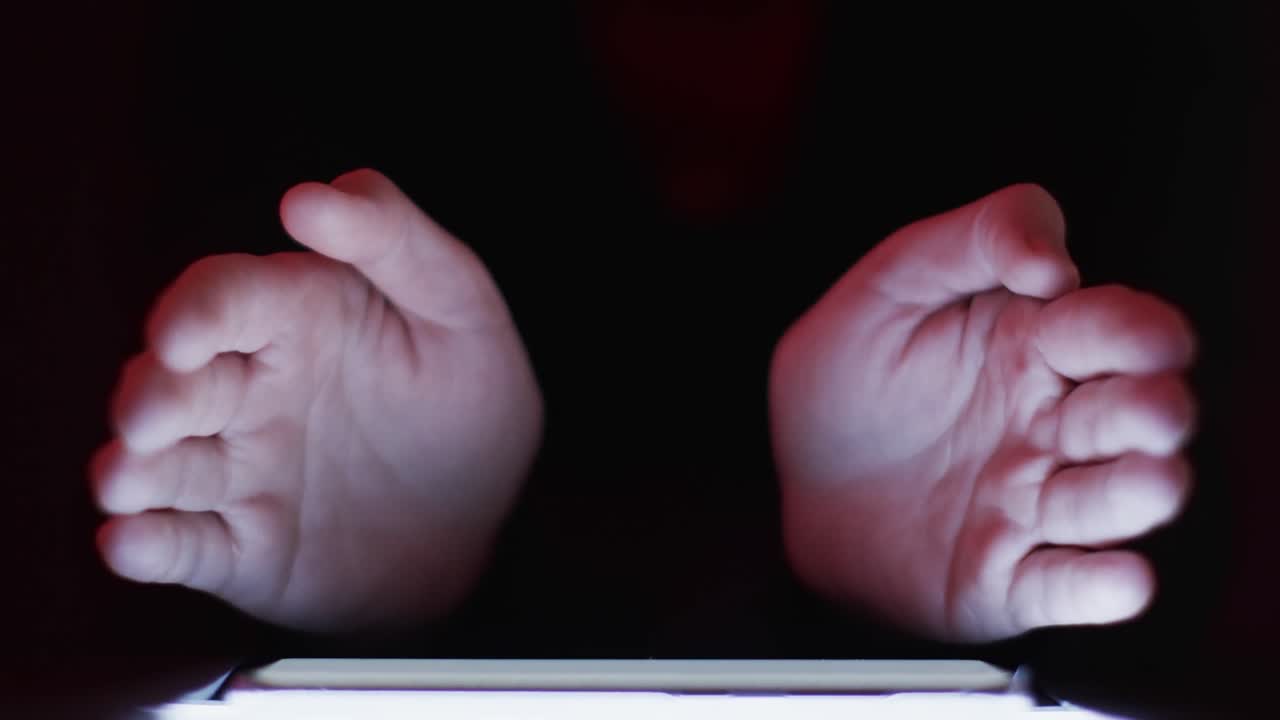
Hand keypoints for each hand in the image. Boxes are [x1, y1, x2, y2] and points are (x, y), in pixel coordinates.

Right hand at [91, 169, 542, 631]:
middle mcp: (249, 389)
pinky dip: (148, 546)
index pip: (224, 298)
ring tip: (124, 482)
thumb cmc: (469, 401)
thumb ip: (394, 240)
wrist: (485, 519)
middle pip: (174, 380)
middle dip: (150, 397)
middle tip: (149, 418)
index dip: (196, 313)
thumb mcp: (460, 310)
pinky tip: (133, 546)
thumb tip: (310, 195)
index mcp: (294, 318)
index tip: (184, 336)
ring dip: (130, 470)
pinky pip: (183, 546)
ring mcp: (238, 470)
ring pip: (160, 463)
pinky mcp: (238, 547)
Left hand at [770, 185, 1194, 641]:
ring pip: (1110, 500)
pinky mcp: (1009, 576)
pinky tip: (1121, 577)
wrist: (799, 484)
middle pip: (1129, 414)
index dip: (1127, 325)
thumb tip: (1054, 258)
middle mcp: (1052, 426)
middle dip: (1152, 410)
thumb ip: (971, 242)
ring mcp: (1034, 503)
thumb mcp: (889, 286)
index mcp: (1034, 346)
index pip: (1109, 329)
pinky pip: (1064, 585)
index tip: (1101, 315)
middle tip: (1155, 408)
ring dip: (1138, 494)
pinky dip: (1099, 586)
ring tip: (1152, 481)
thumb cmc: (851, 379)